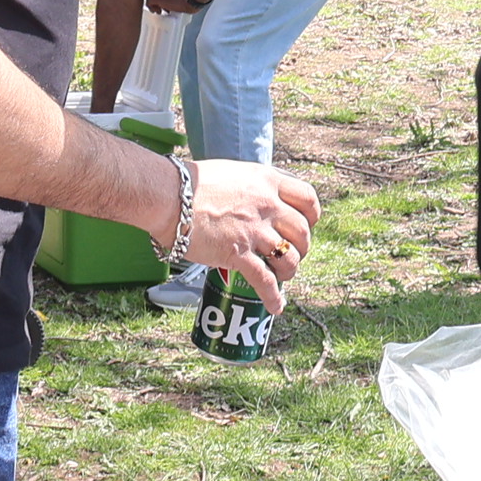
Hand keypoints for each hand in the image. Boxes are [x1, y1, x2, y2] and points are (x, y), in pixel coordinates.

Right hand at [186, 159, 321, 307]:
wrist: (168, 196)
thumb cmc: (192, 185)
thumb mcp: (233, 173)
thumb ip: (252, 187)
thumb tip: (258, 199)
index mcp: (267, 181)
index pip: (308, 198)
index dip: (311, 216)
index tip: (306, 224)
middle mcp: (267, 205)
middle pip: (302, 232)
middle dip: (301, 247)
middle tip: (290, 254)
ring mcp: (254, 230)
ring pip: (289, 258)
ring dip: (289, 271)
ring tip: (281, 276)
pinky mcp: (237, 253)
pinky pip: (265, 280)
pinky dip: (273, 297)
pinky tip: (275, 307)